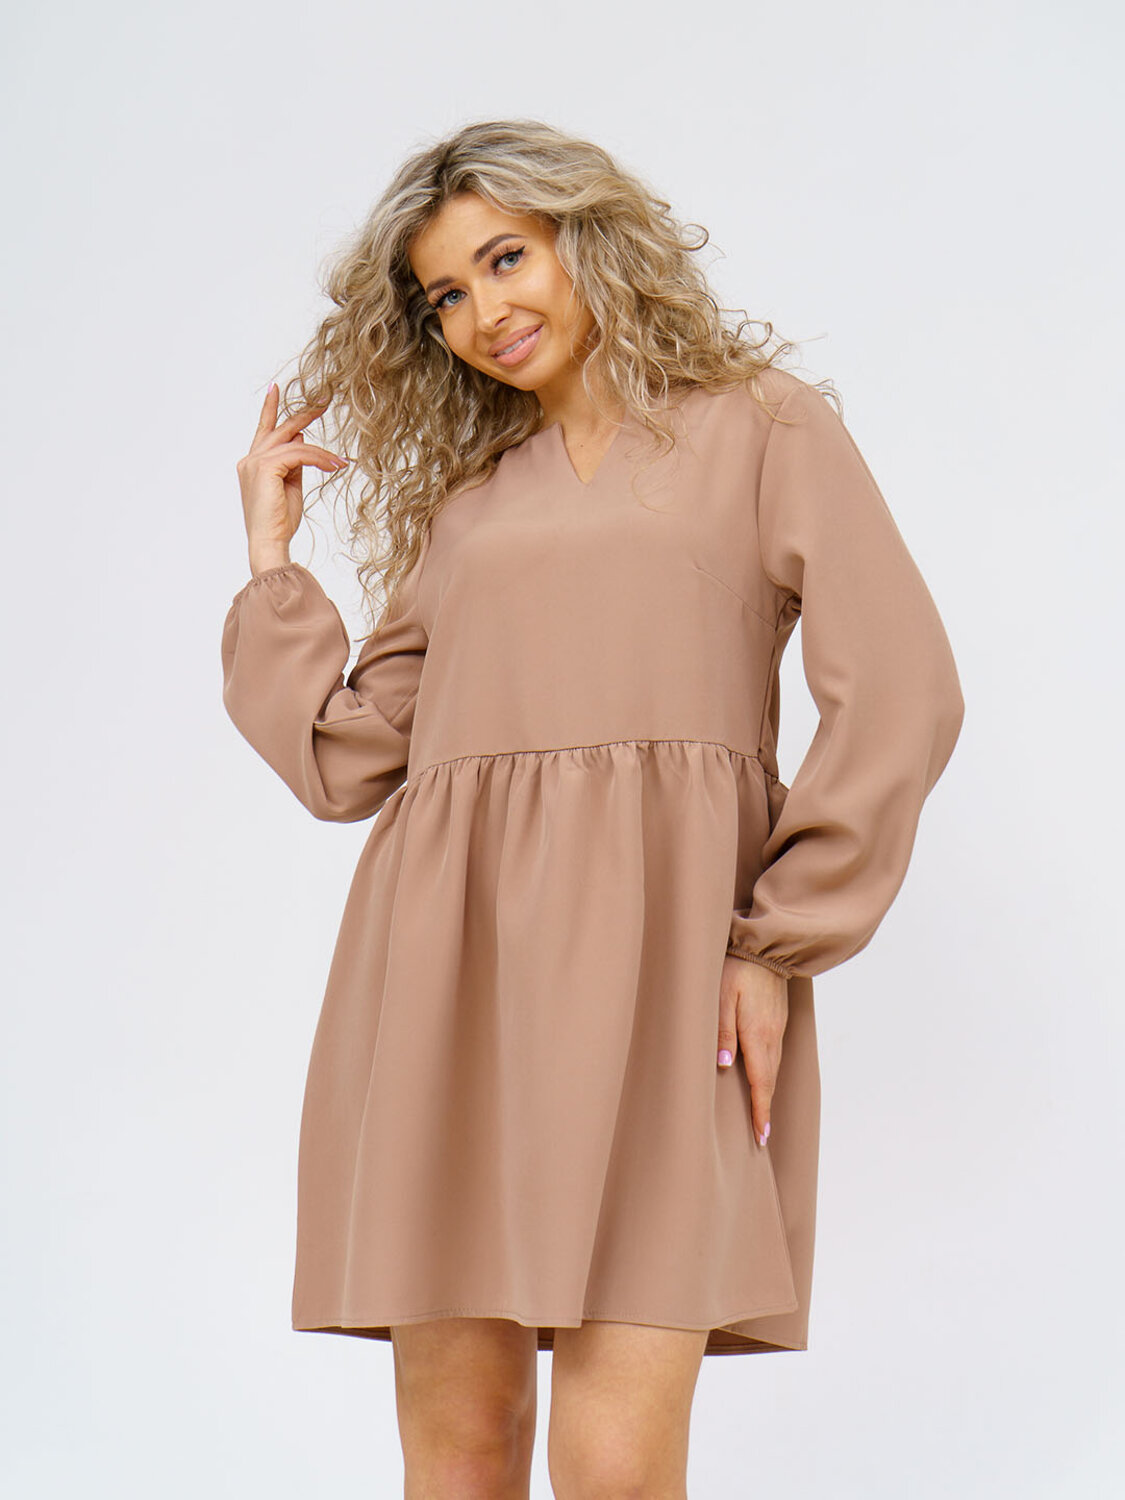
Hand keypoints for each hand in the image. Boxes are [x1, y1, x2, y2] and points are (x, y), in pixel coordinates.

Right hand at [235, 384, 349, 570]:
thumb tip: (302, 440)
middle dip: (302, 415)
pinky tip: (334, 465)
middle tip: (323, 402)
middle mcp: (250, 460)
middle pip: (279, 430)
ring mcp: (255, 463)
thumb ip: (294, 463)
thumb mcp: (290, 486)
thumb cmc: (279, 521)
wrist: (270, 542)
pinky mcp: (265, 468)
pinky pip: (299, 454)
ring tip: (339, 461)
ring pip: (294, 444)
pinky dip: (318, 459)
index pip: (264, 431)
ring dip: (320, 452)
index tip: (276, 390)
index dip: (270, 409)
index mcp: (252, 465)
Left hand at [717, 954, 788, 1147]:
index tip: (761, 1136)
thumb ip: (722, 1031)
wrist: (765, 946)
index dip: (760, 1110)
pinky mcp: (778, 1018)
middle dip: (766, 1107)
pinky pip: (775, 1052)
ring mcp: (778, 1027)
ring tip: (762, 1111)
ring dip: (768, 1091)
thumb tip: (724, 1066)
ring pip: (774, 1067)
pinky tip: (763, 1075)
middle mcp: (772, 1035)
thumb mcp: (720, 998)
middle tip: (761, 1134)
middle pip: (770, 1079)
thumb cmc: (735, 970)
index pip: (761, 1082)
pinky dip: (770, 1071)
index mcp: (757, 1034)